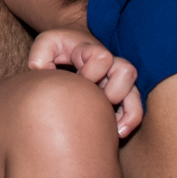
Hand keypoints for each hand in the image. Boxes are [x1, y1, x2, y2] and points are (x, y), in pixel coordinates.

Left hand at [29, 26, 143, 136]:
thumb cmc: (60, 49)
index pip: (102, 57)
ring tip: (114, 128)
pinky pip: (135, 110)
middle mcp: (110, 65)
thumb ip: (40, 52)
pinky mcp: (121, 95)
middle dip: (111, 90)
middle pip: (127, 72)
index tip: (78, 78)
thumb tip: (41, 71)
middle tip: (93, 100)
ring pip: (135, 94)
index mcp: (92, 51)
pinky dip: (129, 122)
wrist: (73, 47)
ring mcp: (117, 81)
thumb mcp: (48, 43)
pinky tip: (117, 134)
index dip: (91, 71)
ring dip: (126, 111)